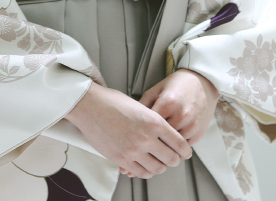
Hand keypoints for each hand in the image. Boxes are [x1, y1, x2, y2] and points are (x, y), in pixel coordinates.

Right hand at [64, 82, 191, 179]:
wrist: (89, 105)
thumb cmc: (111, 102)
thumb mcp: (139, 106)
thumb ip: (154, 121)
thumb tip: (165, 133)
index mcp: (153, 121)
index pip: (180, 143)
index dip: (185, 150)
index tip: (185, 152)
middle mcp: (146, 137)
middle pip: (172, 159)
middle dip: (174, 159)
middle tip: (172, 156)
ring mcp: (134, 150)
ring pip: (158, 168)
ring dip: (160, 166)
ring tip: (158, 160)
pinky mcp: (122, 159)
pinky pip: (142, 173)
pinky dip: (147, 171)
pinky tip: (145, 165)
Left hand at [139, 68, 218, 144]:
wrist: (202, 82)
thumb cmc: (177, 85)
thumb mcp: (157, 89)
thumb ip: (143, 103)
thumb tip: (130, 120)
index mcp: (168, 103)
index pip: (150, 125)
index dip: (141, 131)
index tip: (136, 135)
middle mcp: (181, 115)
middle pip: (161, 138)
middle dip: (152, 141)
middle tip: (145, 143)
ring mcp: (191, 126)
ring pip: (173, 146)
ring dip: (165, 147)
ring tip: (157, 144)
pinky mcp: (199, 134)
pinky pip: (183, 148)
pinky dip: (176, 147)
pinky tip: (171, 141)